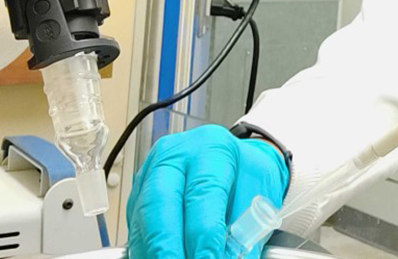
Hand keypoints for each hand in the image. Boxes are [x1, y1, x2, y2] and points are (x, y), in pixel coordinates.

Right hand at [126, 124, 289, 258]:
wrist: (235, 163)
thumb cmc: (247, 176)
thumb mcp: (261, 196)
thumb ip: (246, 230)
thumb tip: (234, 257)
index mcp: (212, 149)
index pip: (203, 192)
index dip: (204, 233)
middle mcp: (176, 155)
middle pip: (161, 202)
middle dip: (167, 244)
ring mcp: (151, 172)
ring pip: (142, 217)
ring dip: (153, 249)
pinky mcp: (138, 193)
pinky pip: (135, 225)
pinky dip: (146, 249)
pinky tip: (159, 257)